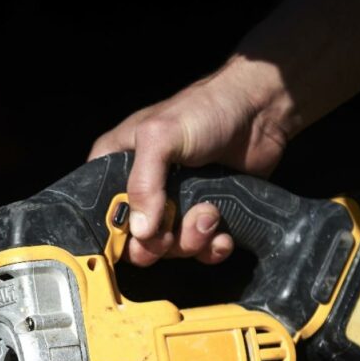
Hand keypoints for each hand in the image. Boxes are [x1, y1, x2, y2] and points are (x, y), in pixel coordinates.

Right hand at [89, 57, 291, 265]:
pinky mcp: (204, 216)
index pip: (100, 212)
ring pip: (171, 249)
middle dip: (159, 243)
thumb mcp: (161, 137)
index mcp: (118, 166)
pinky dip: (212, 248)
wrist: (259, 111)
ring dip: (191, 240)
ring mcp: (175, 205)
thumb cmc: (205, 109)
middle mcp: (142, 190)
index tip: (137, 235)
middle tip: (174, 228)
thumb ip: (143, 183)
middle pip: (135, 241)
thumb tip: (141, 231)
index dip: (114, 232)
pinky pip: (201, 251)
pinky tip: (222, 233)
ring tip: (209, 214)